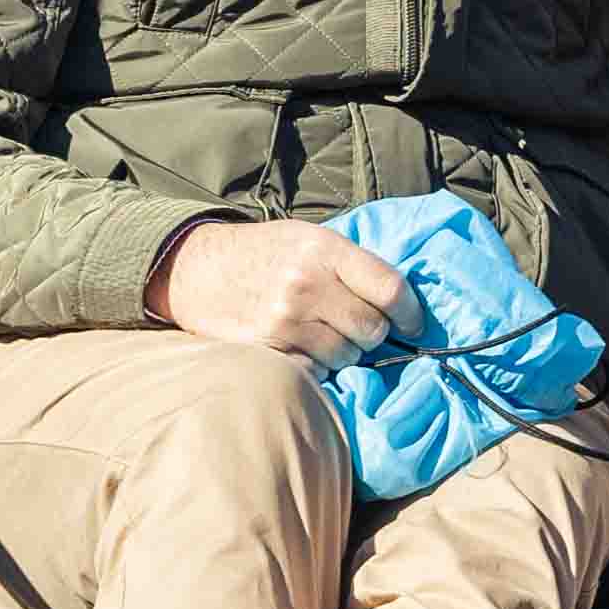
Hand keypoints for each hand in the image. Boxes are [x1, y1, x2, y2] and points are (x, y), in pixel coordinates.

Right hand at [149, 216, 417, 366]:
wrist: (197, 268)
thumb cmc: (264, 252)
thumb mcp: (309, 237)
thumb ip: (352, 263)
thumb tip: (403, 298)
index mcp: (324, 250)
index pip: (390, 289)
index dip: (410, 312)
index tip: (412, 323)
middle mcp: (306, 284)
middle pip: (373, 329)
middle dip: (373, 333)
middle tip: (356, 325)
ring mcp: (285, 319)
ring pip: (347, 356)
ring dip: (345, 352)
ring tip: (323, 333)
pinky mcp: (267, 348)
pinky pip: (316, 371)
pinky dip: (317, 365)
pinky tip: (303, 347)